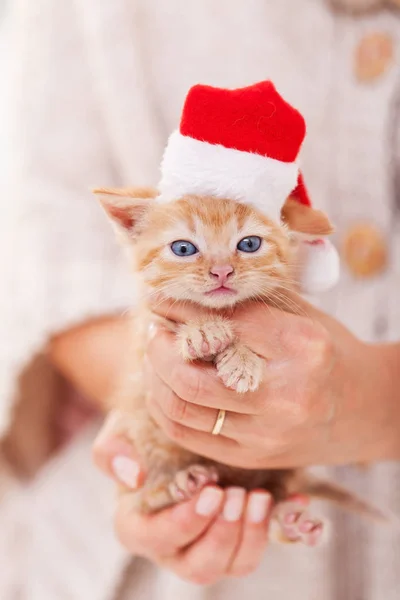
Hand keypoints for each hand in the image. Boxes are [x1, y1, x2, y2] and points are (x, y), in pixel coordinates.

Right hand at [93, 411, 273, 583]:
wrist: (177, 419)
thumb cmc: (142, 428)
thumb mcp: (119, 430)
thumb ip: (112, 450)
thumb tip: (133, 475)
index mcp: (138, 525)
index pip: (154, 540)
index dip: (183, 524)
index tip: (210, 492)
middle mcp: (173, 544)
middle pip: (198, 566)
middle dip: (222, 535)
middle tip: (237, 494)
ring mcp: (207, 543)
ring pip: (232, 565)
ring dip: (250, 536)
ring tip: (260, 497)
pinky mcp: (236, 534)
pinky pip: (258, 546)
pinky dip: (275, 527)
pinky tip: (292, 499)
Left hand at [146, 296, 399, 467]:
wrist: (362, 409)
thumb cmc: (329, 354)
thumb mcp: (300, 317)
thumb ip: (249, 304)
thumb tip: (184, 295)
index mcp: (303, 347)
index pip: (223, 324)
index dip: (181, 308)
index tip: (158, 298)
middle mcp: (285, 396)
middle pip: (190, 376)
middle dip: (158, 349)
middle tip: (154, 330)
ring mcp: (267, 435)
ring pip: (181, 409)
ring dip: (155, 378)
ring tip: (156, 355)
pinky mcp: (252, 458)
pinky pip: (188, 435)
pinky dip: (166, 406)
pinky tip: (165, 385)